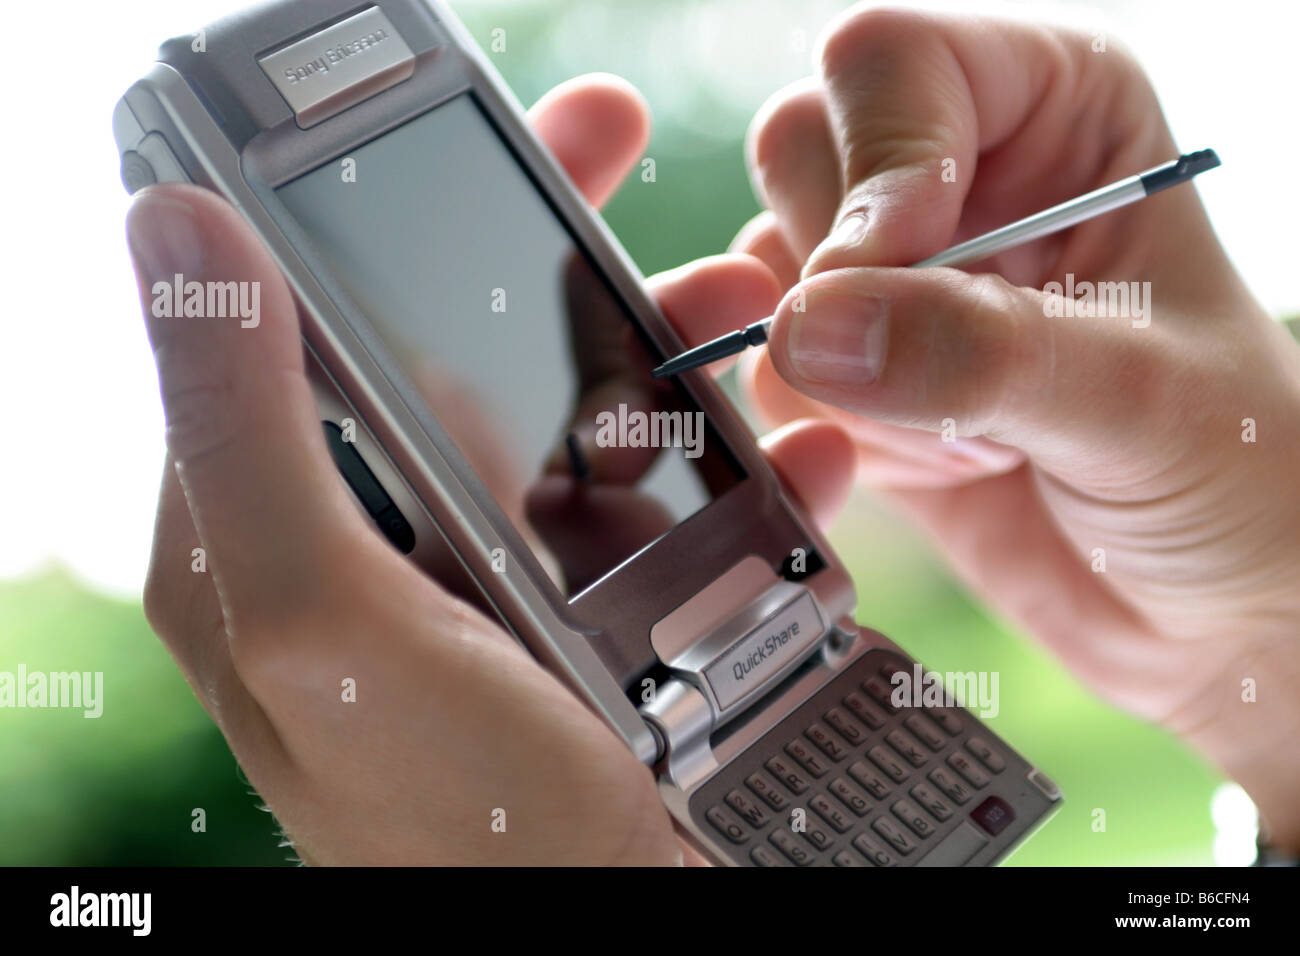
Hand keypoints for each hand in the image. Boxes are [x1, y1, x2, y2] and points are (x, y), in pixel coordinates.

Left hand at [126, 74, 855, 864]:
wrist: (631, 921)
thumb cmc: (462, 825)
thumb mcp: (325, 623)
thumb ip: (246, 430)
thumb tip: (175, 224)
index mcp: (275, 543)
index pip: (295, 338)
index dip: (373, 230)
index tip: (480, 151)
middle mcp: (382, 557)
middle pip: (453, 364)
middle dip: (547, 277)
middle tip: (625, 178)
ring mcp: (495, 588)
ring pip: (566, 426)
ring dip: (657, 362)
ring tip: (734, 312)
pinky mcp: (592, 623)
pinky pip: (653, 509)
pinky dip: (725, 470)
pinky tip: (792, 452)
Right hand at [728, 7, 1299, 846]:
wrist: (1204, 609)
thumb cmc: (1236, 475)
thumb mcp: (1137, 399)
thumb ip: (977, 351)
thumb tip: (807, 326)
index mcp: (1053, 113)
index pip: (892, 63)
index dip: (876, 163)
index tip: (904, 265)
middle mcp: (958, 175)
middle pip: (800, 151)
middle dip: (844, 275)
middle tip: (935, 368)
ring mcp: (893, 279)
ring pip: (765, 270)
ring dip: (840, 375)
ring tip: (966, 437)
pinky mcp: (852, 375)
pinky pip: (763, 376)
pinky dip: (824, 436)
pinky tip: (934, 471)